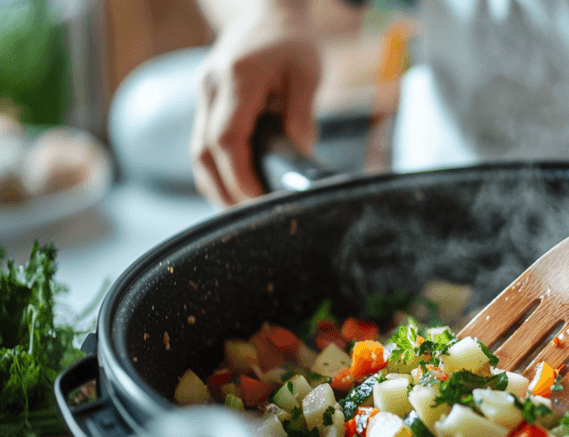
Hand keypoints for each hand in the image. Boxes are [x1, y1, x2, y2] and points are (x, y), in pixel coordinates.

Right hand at [191, 3, 320, 205]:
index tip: (257, 202)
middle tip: (250, 220)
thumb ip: (303, 117)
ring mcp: (203, 95)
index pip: (226, 139)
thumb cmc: (291, 40)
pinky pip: (204, 144)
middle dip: (224, 191)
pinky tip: (236, 190)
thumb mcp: (308, 74)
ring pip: (197, 153)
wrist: (265, 11)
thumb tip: (300, 159)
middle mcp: (211, 88)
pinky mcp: (206, 103)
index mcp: (237, 80)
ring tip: (244, 213)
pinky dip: (217, 171)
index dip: (238, 176)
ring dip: (216, 186)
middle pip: (203, 153)